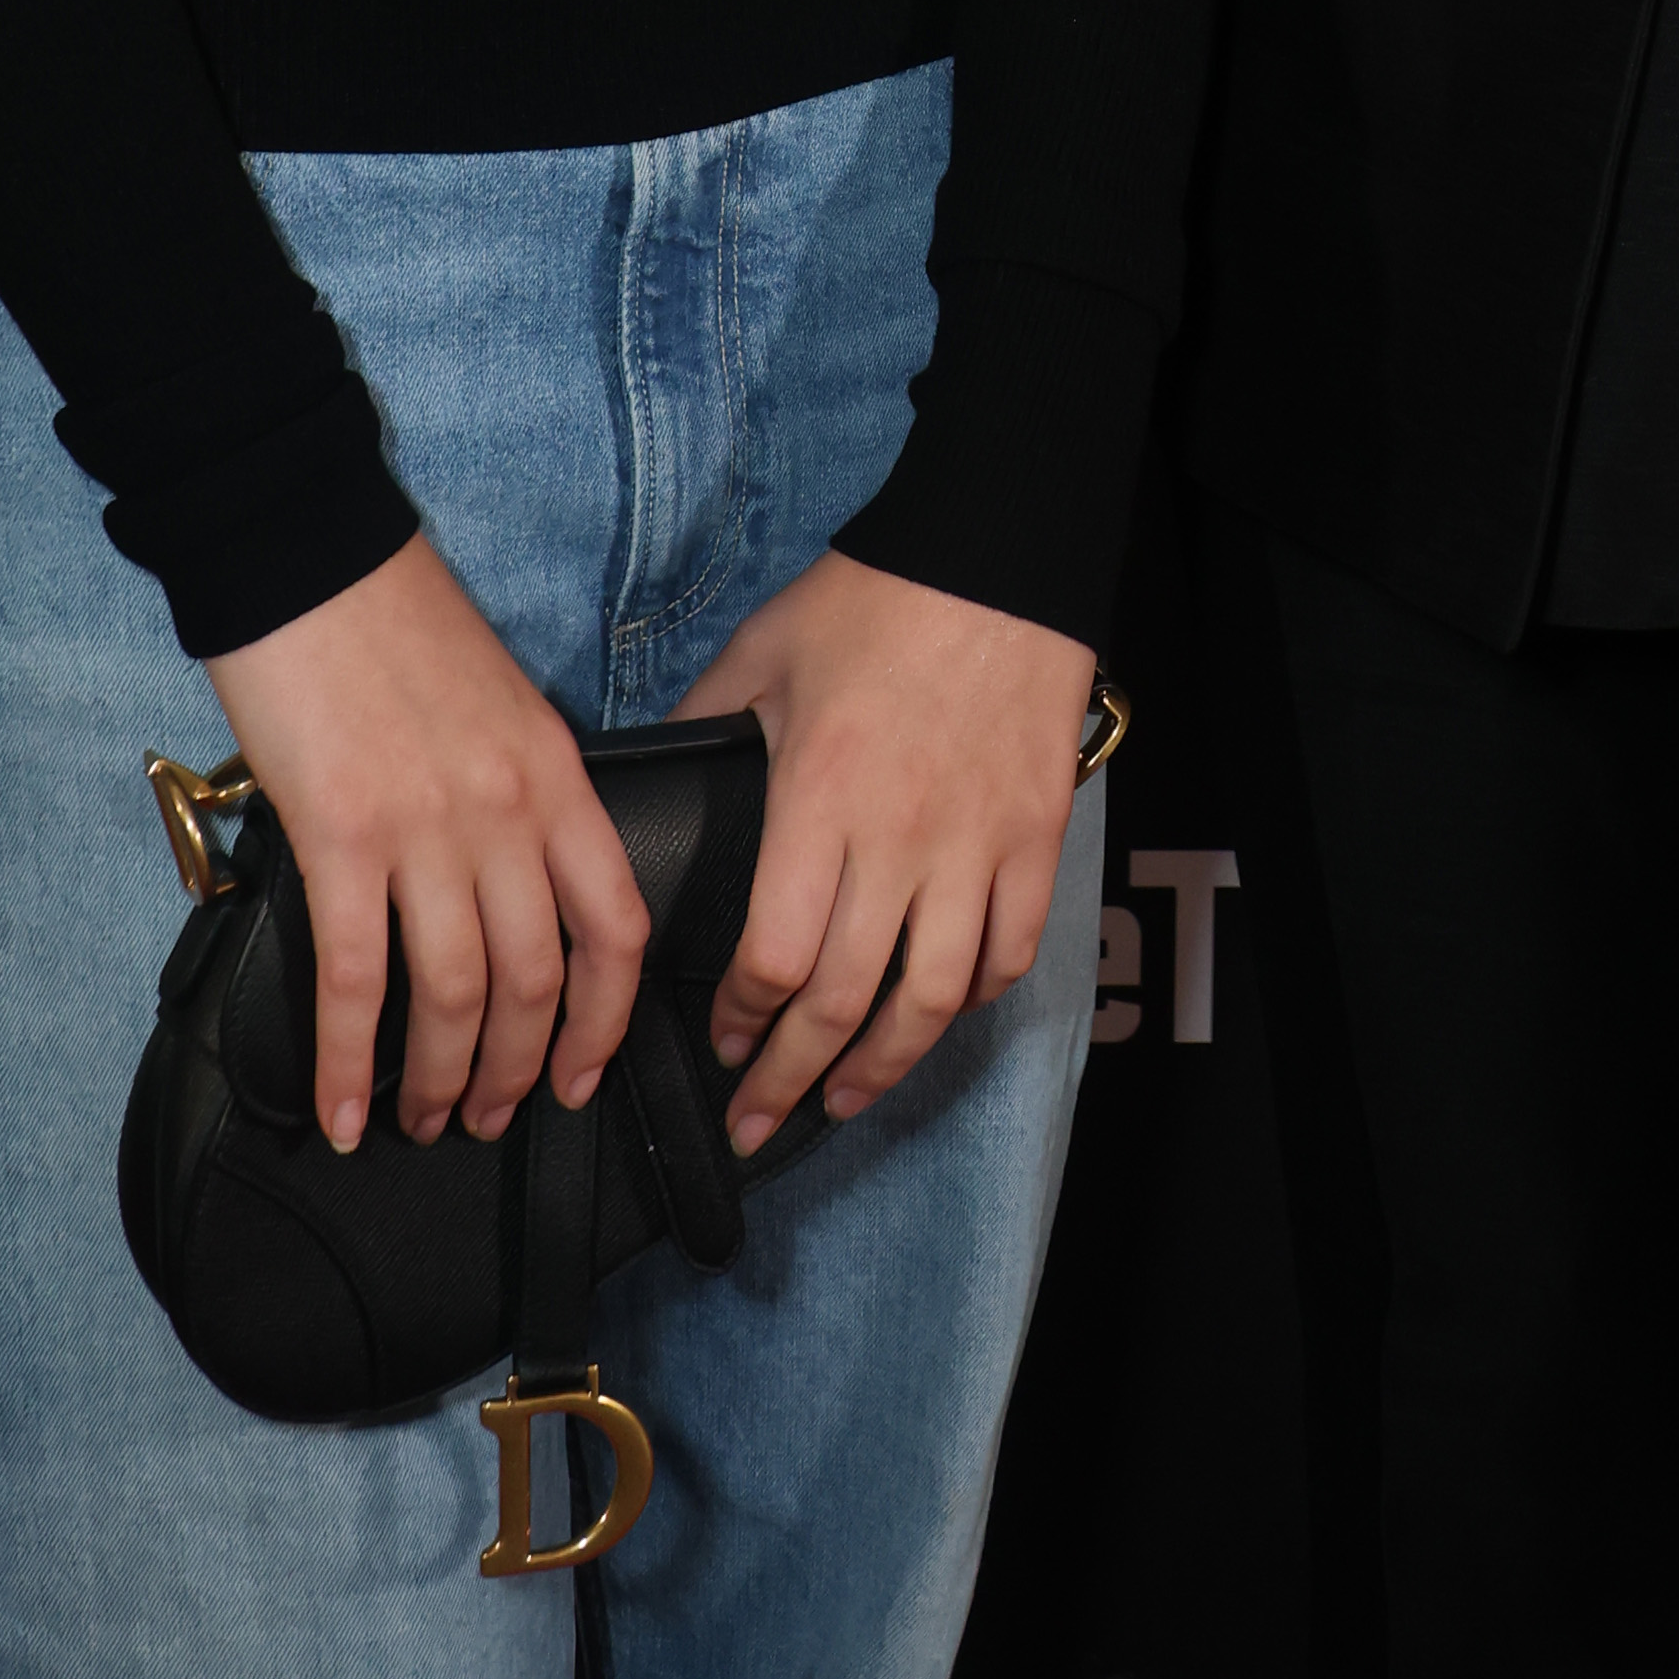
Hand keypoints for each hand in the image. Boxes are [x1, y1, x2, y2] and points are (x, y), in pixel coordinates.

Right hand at [204, 534, 648, 1160]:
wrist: (308, 557)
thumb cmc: (396, 625)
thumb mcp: (499, 705)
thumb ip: (518, 796)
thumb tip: (504, 892)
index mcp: (555, 775)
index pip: (616, 924)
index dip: (605, 1021)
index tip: (583, 1077)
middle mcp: (505, 810)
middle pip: (537, 979)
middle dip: (517, 1070)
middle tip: (489, 1118)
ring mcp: (424, 826)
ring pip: (454, 994)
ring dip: (439, 1079)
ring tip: (420, 1123)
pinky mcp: (339, 836)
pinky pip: (354, 979)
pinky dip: (348, 1061)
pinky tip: (338, 1109)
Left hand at [677, 551, 1093, 1155]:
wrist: (993, 558)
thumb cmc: (875, 600)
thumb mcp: (762, 651)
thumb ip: (701, 720)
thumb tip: (646, 768)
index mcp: (820, 800)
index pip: (775, 955)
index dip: (744, 1019)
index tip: (724, 1040)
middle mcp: (898, 841)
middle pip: (842, 1001)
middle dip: (791, 1077)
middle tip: (758, 1120)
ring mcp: (973, 847)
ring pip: (932, 999)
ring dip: (883, 1065)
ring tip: (846, 1096)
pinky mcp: (1032, 840)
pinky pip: (1007, 951)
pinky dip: (973, 998)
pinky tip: (939, 1014)